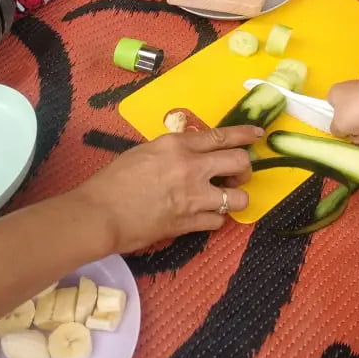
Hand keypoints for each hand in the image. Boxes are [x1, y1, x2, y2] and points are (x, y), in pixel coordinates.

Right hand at [71, 126, 261, 253]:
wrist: (100, 213)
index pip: (221, 136)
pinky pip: (219, 221)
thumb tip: (191, 153)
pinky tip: (205, 216)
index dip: (245, 135)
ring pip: (239, 197)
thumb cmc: (114, 180)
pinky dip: (215, 219)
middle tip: (236, 175)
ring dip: (235, 198)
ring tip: (224, 199)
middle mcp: (191, 167)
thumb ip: (173, 150)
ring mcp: (193, 197)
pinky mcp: (190, 223)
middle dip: (244, 168)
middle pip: (239, 162)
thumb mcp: (145, 151)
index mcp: (178, 145)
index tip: (258, 135)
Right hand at [328, 80, 358, 152]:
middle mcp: (354, 100)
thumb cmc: (358, 108)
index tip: (342, 131)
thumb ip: (335, 130)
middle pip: (353, 128)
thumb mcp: (338, 124)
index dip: (338, 125)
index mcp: (338, 96)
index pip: (332, 112)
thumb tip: (340, 131)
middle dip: (358, 137)